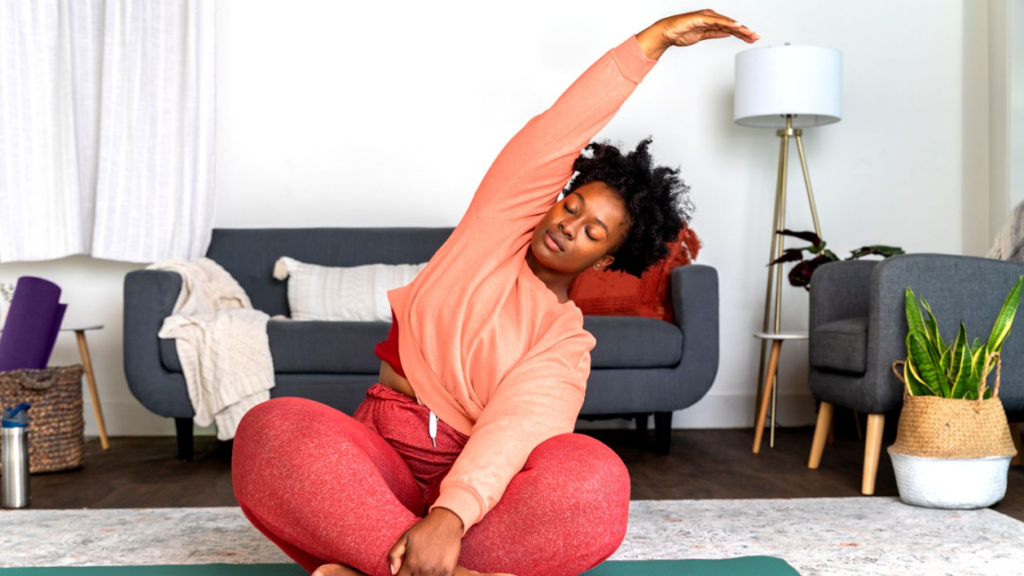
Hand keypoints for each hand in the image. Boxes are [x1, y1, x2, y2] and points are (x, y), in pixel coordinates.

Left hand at [388, 507, 463, 575]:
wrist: (446, 522)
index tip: (406, 570)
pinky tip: (436, 568)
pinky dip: (438, 575)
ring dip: (426, 575)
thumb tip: (393, 572)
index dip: (403, 575)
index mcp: (411, 563)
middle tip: (418, 566)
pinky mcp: (448, 570)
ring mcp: (436, 571)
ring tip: (427, 567)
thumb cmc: (425, 529)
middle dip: (414, 575)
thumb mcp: (405, 537)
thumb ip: (394, 554)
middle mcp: (423, 569)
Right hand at [637, 8, 759, 57]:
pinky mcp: (702, 18)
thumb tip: (727, 34)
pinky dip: (728, 23)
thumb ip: (715, 34)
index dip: (742, 33)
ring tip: (750, 33)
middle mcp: (711, 18)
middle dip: (744, 31)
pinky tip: (737, 26)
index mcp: (711, 22)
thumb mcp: (702, 36)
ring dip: (739, 28)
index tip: (751, 38)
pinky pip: (718, 21)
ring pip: (727, 23)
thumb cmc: (680, 33)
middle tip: (755, 36)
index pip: (730, 28)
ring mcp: (707, 17)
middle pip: (731, 25)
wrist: (666, 32)